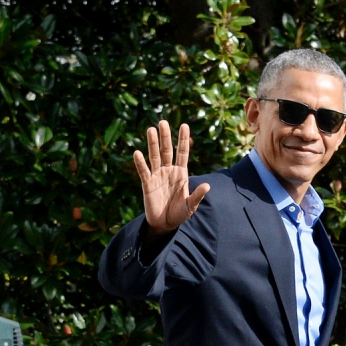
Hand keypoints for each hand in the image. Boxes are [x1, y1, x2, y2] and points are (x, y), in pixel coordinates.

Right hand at [134, 120, 209, 236]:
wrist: (165, 224)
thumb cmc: (179, 214)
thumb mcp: (191, 206)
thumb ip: (197, 195)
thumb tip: (207, 186)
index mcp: (181, 173)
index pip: (183, 153)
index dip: (183, 140)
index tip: (184, 125)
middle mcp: (169, 171)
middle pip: (167, 150)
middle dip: (166, 137)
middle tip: (163, 122)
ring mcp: (157, 176)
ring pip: (155, 156)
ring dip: (152, 143)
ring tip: (151, 129)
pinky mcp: (147, 184)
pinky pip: (144, 171)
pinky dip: (140, 163)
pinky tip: (137, 153)